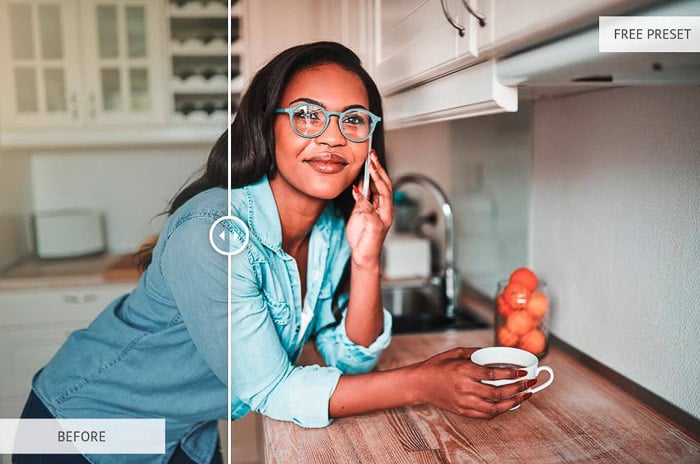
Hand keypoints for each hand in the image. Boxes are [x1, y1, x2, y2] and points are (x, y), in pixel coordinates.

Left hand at [346, 151, 393, 269]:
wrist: (362, 256)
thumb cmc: (362, 236)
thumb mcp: (359, 212)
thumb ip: (362, 199)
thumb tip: (359, 182)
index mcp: (382, 206)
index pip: (383, 183)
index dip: (378, 169)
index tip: (372, 156)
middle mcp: (386, 210)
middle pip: (386, 185)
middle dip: (379, 170)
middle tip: (373, 157)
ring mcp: (383, 218)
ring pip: (384, 194)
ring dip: (377, 179)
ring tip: (370, 168)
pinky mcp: (377, 226)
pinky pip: (370, 210)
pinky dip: (363, 199)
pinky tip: (356, 191)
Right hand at [413, 347, 533, 418]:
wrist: (420, 383)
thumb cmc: (436, 366)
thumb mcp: (455, 353)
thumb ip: (475, 353)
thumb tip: (493, 353)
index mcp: (464, 370)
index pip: (493, 375)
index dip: (511, 374)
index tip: (522, 372)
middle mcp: (465, 388)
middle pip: (498, 392)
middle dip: (518, 388)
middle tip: (529, 383)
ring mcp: (464, 402)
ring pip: (495, 407)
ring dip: (513, 403)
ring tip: (524, 396)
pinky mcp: (462, 411)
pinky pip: (485, 415)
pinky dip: (500, 411)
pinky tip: (509, 405)